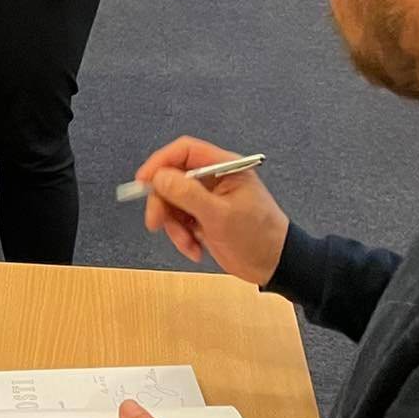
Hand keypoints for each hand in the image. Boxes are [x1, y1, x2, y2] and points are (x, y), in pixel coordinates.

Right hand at [136, 136, 288, 283]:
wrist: (275, 266)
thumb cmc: (258, 236)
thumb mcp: (220, 215)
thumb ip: (188, 194)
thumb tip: (159, 177)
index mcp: (223, 167)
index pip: (184, 151)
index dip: (160, 162)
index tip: (143, 181)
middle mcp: (213, 179)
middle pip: (172, 178)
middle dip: (163, 202)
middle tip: (156, 223)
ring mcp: (208, 199)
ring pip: (172, 203)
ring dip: (173, 226)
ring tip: (188, 243)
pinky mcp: (204, 218)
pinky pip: (179, 221)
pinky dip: (182, 236)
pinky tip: (196, 249)